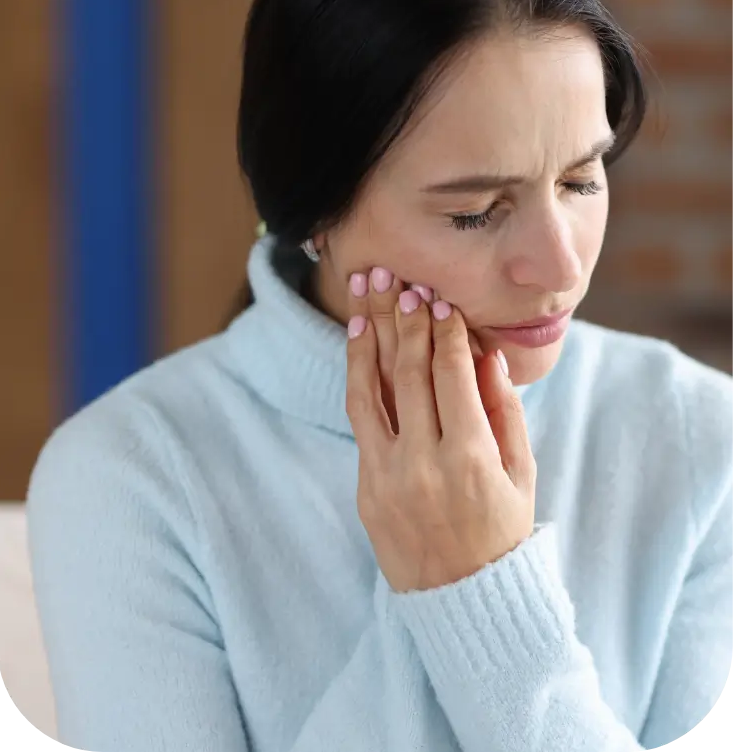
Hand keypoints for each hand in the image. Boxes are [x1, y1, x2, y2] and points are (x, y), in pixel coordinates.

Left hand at [346, 268, 536, 592]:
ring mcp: (388, 474)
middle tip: (402, 279)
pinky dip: (358, 373)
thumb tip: (484, 353)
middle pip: (411, 371)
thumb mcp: (521, 474)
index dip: (445, 330)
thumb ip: (504, 411)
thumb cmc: (502, 533)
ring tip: (368, 291)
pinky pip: (360, 417)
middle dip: (407, 318)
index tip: (440, 298)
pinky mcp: (366, 484)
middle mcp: (424, 461)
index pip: (452, 374)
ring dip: (371, 332)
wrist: (462, 601)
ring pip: (374, 386)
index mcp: (472, 458)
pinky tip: (360, 339)